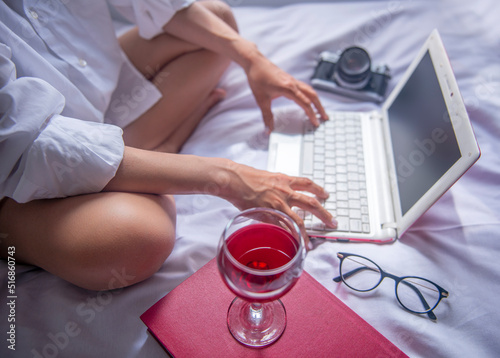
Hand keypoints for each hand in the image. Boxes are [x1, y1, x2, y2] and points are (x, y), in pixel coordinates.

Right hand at [221, 162, 336, 244]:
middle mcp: (285, 192)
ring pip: (299, 221)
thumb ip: (278, 185)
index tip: (326, 195)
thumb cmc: (246, 177)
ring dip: (307, 234)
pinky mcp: (268, 215)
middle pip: (312, 204)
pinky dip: (288, 237)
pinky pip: (282, 228)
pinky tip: (292, 244)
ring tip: (312, 243)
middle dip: (324, 215)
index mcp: (285, 180)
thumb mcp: (268, 176)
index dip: (319, 190)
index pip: (308, 184)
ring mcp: (278, 205)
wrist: (234, 180)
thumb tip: (282, 193)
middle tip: (332, 222)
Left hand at [244, 54, 327, 130]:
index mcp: (288, 89)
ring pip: (310, 91)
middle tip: (326, 118)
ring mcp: (292, 80)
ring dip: (317, 101)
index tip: (316, 123)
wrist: (255, 62)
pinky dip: (311, 95)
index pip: (305, 103)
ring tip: (321, 110)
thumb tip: (268, 129)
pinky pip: (305, 87)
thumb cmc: (257, 77)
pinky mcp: (290, 79)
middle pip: (313, 96)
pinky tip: (309, 100)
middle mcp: (293, 83)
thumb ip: (266, 116)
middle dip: (320, 107)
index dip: (312, 114)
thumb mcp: (261, 100)